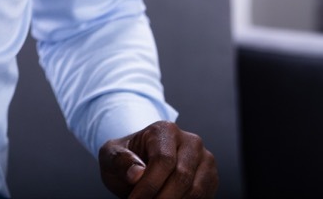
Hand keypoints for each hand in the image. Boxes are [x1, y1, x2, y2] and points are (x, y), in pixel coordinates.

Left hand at [98, 120, 217, 198]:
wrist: (139, 163)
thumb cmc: (124, 158)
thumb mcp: (111, 155)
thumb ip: (120, 161)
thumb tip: (136, 174)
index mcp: (165, 130)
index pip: (163, 161)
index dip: (149, 186)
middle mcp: (190, 141)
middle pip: (181, 177)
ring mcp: (204, 159)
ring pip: (195, 191)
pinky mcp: (210, 177)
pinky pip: (203, 197)